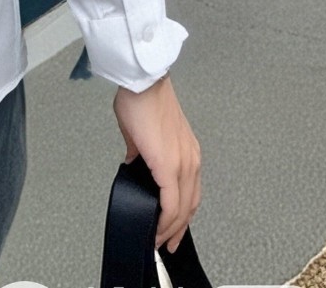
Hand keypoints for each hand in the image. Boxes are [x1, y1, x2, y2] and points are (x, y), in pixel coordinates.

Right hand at [112, 73, 200, 253]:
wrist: (143, 83)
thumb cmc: (143, 97)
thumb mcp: (140, 131)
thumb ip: (141, 151)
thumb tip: (135, 162)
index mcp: (187, 153)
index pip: (189, 192)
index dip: (181, 214)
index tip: (170, 227)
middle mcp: (190, 160)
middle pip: (189, 206)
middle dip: (178, 229)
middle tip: (168, 242)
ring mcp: (183, 164)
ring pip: (183, 208)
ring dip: (172, 227)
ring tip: (160, 239)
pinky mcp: (169, 166)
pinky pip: (171, 202)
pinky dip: (165, 219)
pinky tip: (157, 227)